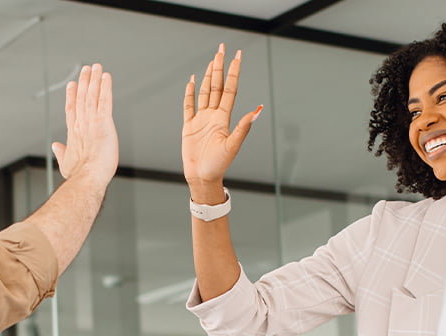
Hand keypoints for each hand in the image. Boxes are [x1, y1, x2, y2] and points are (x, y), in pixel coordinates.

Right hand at [50, 64, 117, 182]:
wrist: (88, 177)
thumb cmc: (78, 174)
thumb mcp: (65, 163)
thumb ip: (61, 152)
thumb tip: (55, 146)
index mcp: (73, 132)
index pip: (71, 109)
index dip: (71, 95)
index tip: (72, 85)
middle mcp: (81, 123)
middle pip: (82, 97)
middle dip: (84, 82)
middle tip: (86, 69)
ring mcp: (92, 122)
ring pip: (92, 96)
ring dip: (94, 80)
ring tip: (96, 67)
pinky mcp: (104, 123)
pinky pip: (105, 101)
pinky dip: (105, 88)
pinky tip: (106, 77)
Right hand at [181, 43, 261, 185]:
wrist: (203, 177)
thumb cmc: (219, 165)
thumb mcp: (233, 145)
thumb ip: (243, 127)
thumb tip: (257, 111)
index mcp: (224, 118)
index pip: (230, 89)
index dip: (234, 72)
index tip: (238, 56)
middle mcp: (214, 115)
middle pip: (217, 85)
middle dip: (220, 66)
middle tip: (222, 48)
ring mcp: (201, 119)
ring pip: (205, 92)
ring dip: (208, 76)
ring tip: (212, 61)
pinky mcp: (189, 126)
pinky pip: (189, 106)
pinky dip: (190, 93)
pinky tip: (193, 81)